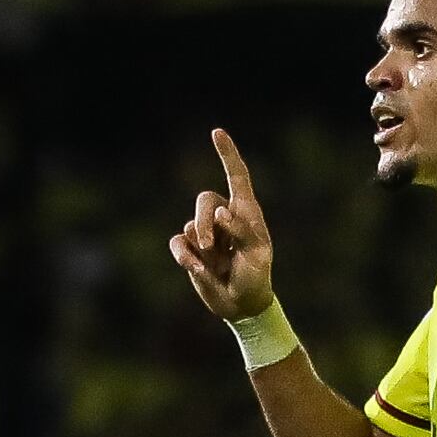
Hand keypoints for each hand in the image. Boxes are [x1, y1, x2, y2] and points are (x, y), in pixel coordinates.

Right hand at [168, 127, 277, 322]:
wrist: (241, 304)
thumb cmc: (256, 276)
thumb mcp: (258, 256)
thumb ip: (243, 231)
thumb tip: (222, 212)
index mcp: (246, 212)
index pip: (237, 176)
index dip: (227, 154)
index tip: (217, 132)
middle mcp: (224, 216)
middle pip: (205, 200)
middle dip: (205, 221)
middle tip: (213, 245)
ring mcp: (205, 232)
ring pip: (191, 224)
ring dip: (202, 247)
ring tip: (217, 265)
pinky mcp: (190, 248)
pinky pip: (178, 242)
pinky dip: (185, 256)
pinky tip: (196, 269)